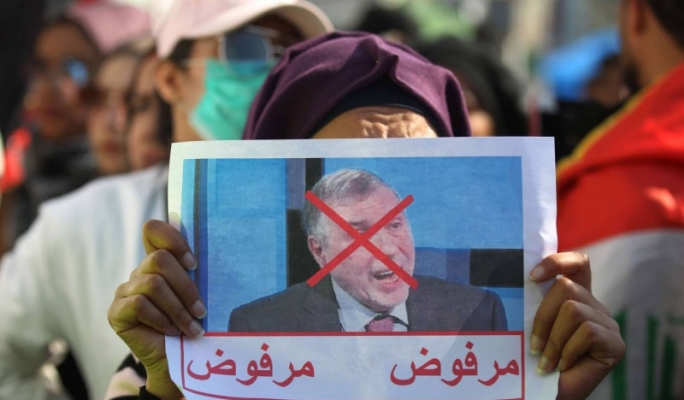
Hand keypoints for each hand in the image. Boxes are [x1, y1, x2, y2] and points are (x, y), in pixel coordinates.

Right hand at [108, 219, 204, 399]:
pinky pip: (140, 304)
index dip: (172, 239)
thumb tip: (206, 255)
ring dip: (178, 308)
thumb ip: (194, 274)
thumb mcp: (195, 295)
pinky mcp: (116, 312)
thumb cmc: (190, 324)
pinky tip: (171, 332)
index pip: (153, 230)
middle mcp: (139, 272)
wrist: (176, 360)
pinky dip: (162, 319)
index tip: (194, 264)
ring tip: (192, 327)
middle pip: (159, 259)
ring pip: (153, 284)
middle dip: (185, 287)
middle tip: (202, 310)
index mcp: (158, 262)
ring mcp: (124, 291)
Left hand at [530, 252, 624, 399]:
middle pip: (566, 287)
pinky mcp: (615, 343)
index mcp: (576, 297)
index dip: (557, 262)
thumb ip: (535, 302)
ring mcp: (608, 324)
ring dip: (553, 339)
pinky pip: (587, 331)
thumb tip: (524, 279)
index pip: (578, 263)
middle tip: (534, 346)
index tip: (532, 277)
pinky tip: (562, 365)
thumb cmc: (537, 360)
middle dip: (543, 316)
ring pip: (573, 310)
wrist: (546, 392)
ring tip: (546, 361)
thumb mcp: (532, 325)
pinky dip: (568, 350)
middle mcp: (595, 306)